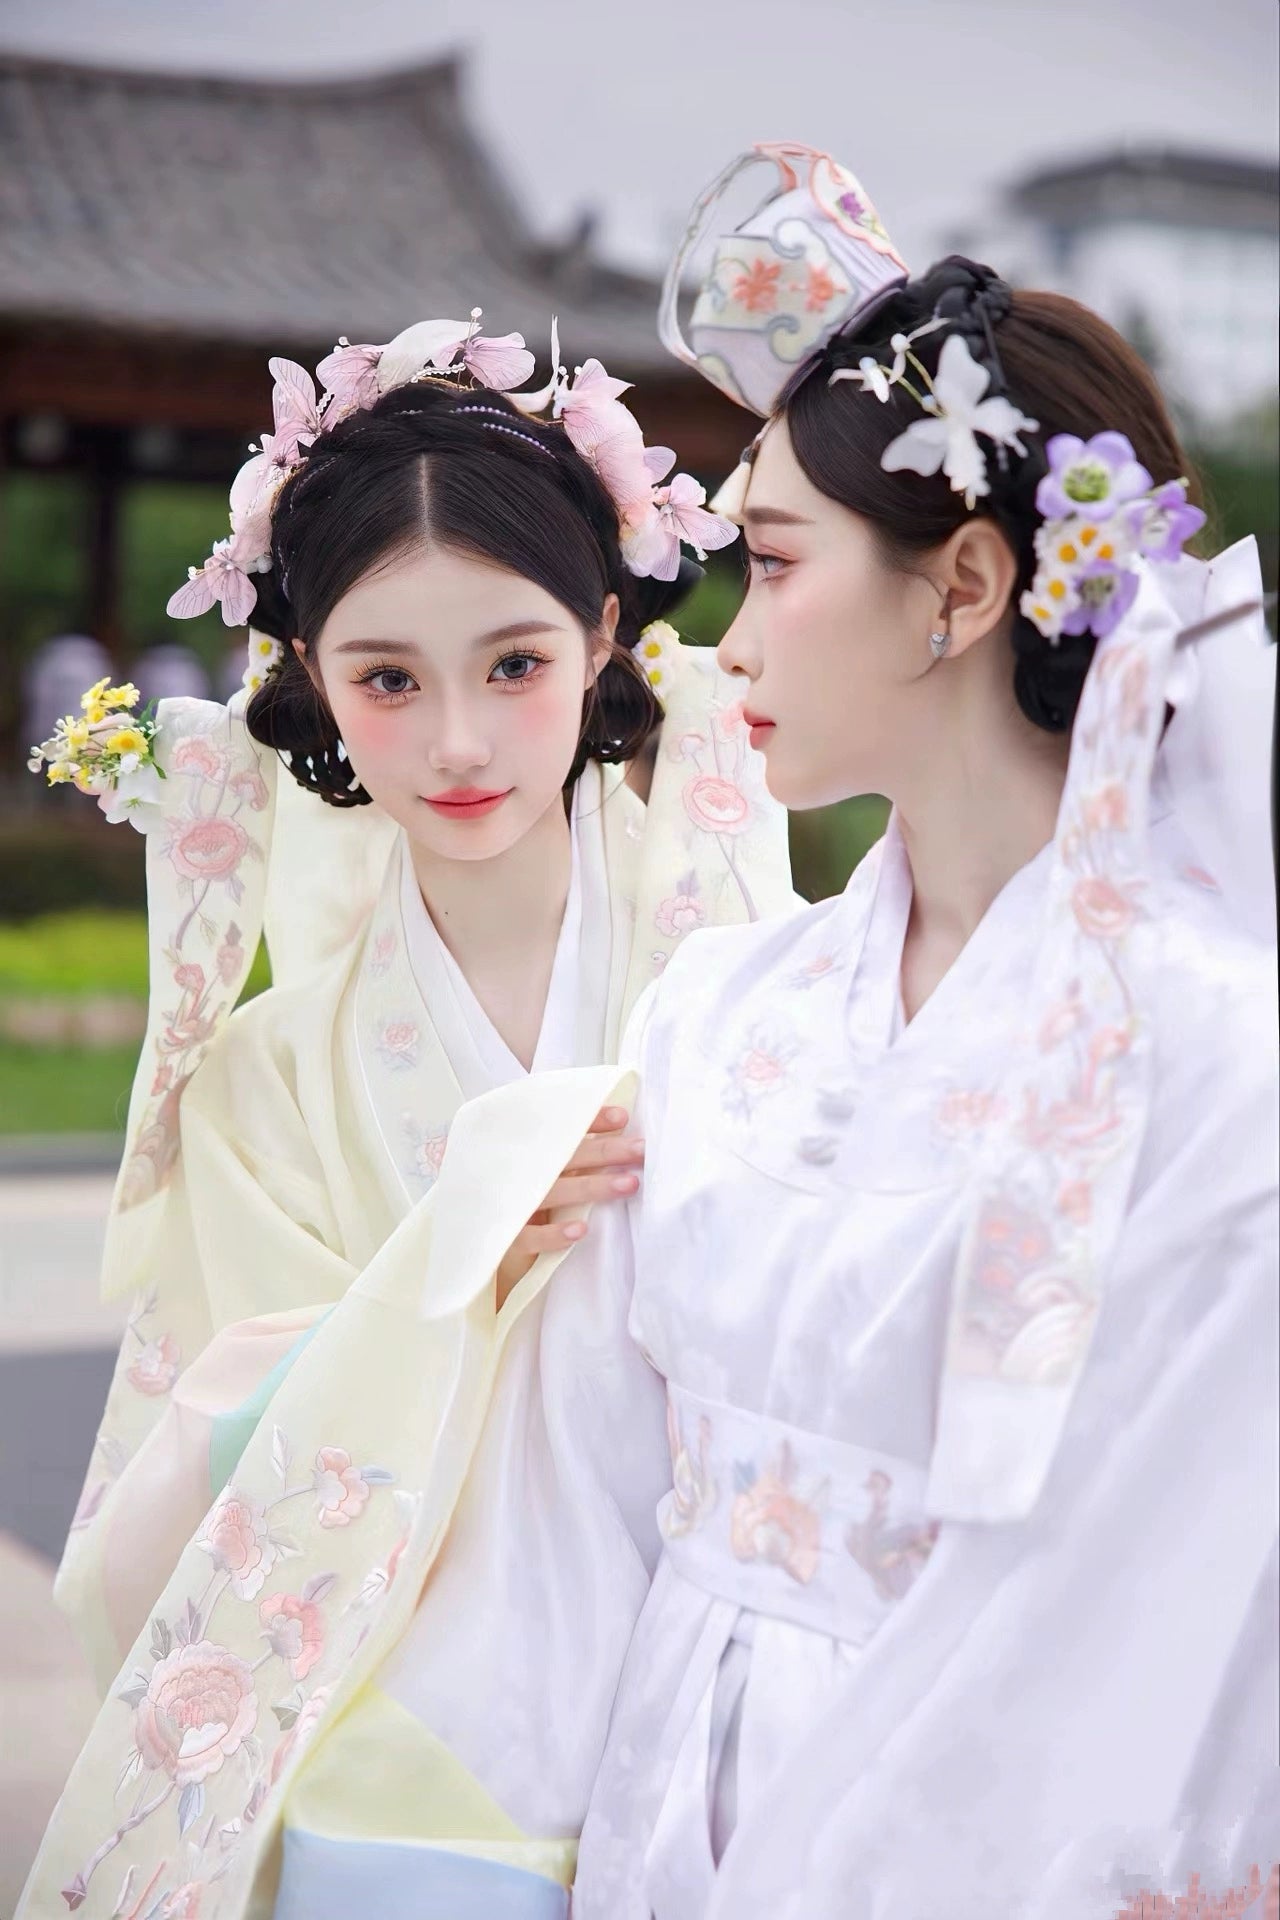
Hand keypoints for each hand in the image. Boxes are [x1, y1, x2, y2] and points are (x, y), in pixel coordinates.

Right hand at [495, 1105, 643, 1304]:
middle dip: (606, 1151)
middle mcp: (519, 1172)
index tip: (622, 1117)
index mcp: (527, 1150)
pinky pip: (529, 1236)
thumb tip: (615, 1126)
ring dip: (592, 1187)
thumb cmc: (510, 1195)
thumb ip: (562, 1148)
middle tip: (642, 1149)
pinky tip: (580, 1231)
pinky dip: (552, 1234)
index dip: (590, 1120)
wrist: (467, 1231)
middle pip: (566, 1156)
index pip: (560, 1128)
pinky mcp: (503, 1238)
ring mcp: (510, 1204)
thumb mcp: (531, 1165)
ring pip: (554, 1192)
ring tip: (629, 1184)